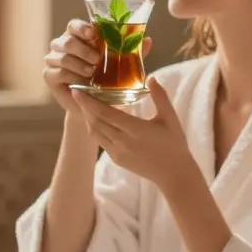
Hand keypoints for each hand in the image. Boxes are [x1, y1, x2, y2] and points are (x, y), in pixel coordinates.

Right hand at [44, 20, 153, 113]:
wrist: (95, 105)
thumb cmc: (107, 79)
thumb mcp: (121, 65)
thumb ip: (132, 52)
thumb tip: (148, 40)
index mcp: (78, 37)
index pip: (74, 25)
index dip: (82, 27)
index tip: (93, 33)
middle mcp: (62, 45)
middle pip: (66, 40)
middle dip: (82, 49)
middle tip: (97, 60)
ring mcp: (54, 60)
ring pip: (62, 56)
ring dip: (78, 64)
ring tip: (91, 73)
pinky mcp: (49, 76)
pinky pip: (57, 73)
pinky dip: (70, 77)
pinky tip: (81, 82)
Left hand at [70, 78, 191, 189]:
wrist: (173, 173)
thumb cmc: (174, 143)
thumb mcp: (170, 118)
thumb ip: (160, 96)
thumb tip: (150, 77)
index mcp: (135, 129)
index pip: (105, 113)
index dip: (89, 101)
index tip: (77, 90)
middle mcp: (122, 141)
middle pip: (95, 121)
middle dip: (84, 107)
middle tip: (78, 94)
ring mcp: (117, 152)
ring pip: (95, 132)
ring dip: (88, 118)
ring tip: (85, 105)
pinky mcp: (116, 159)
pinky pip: (101, 141)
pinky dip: (96, 129)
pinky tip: (98, 120)